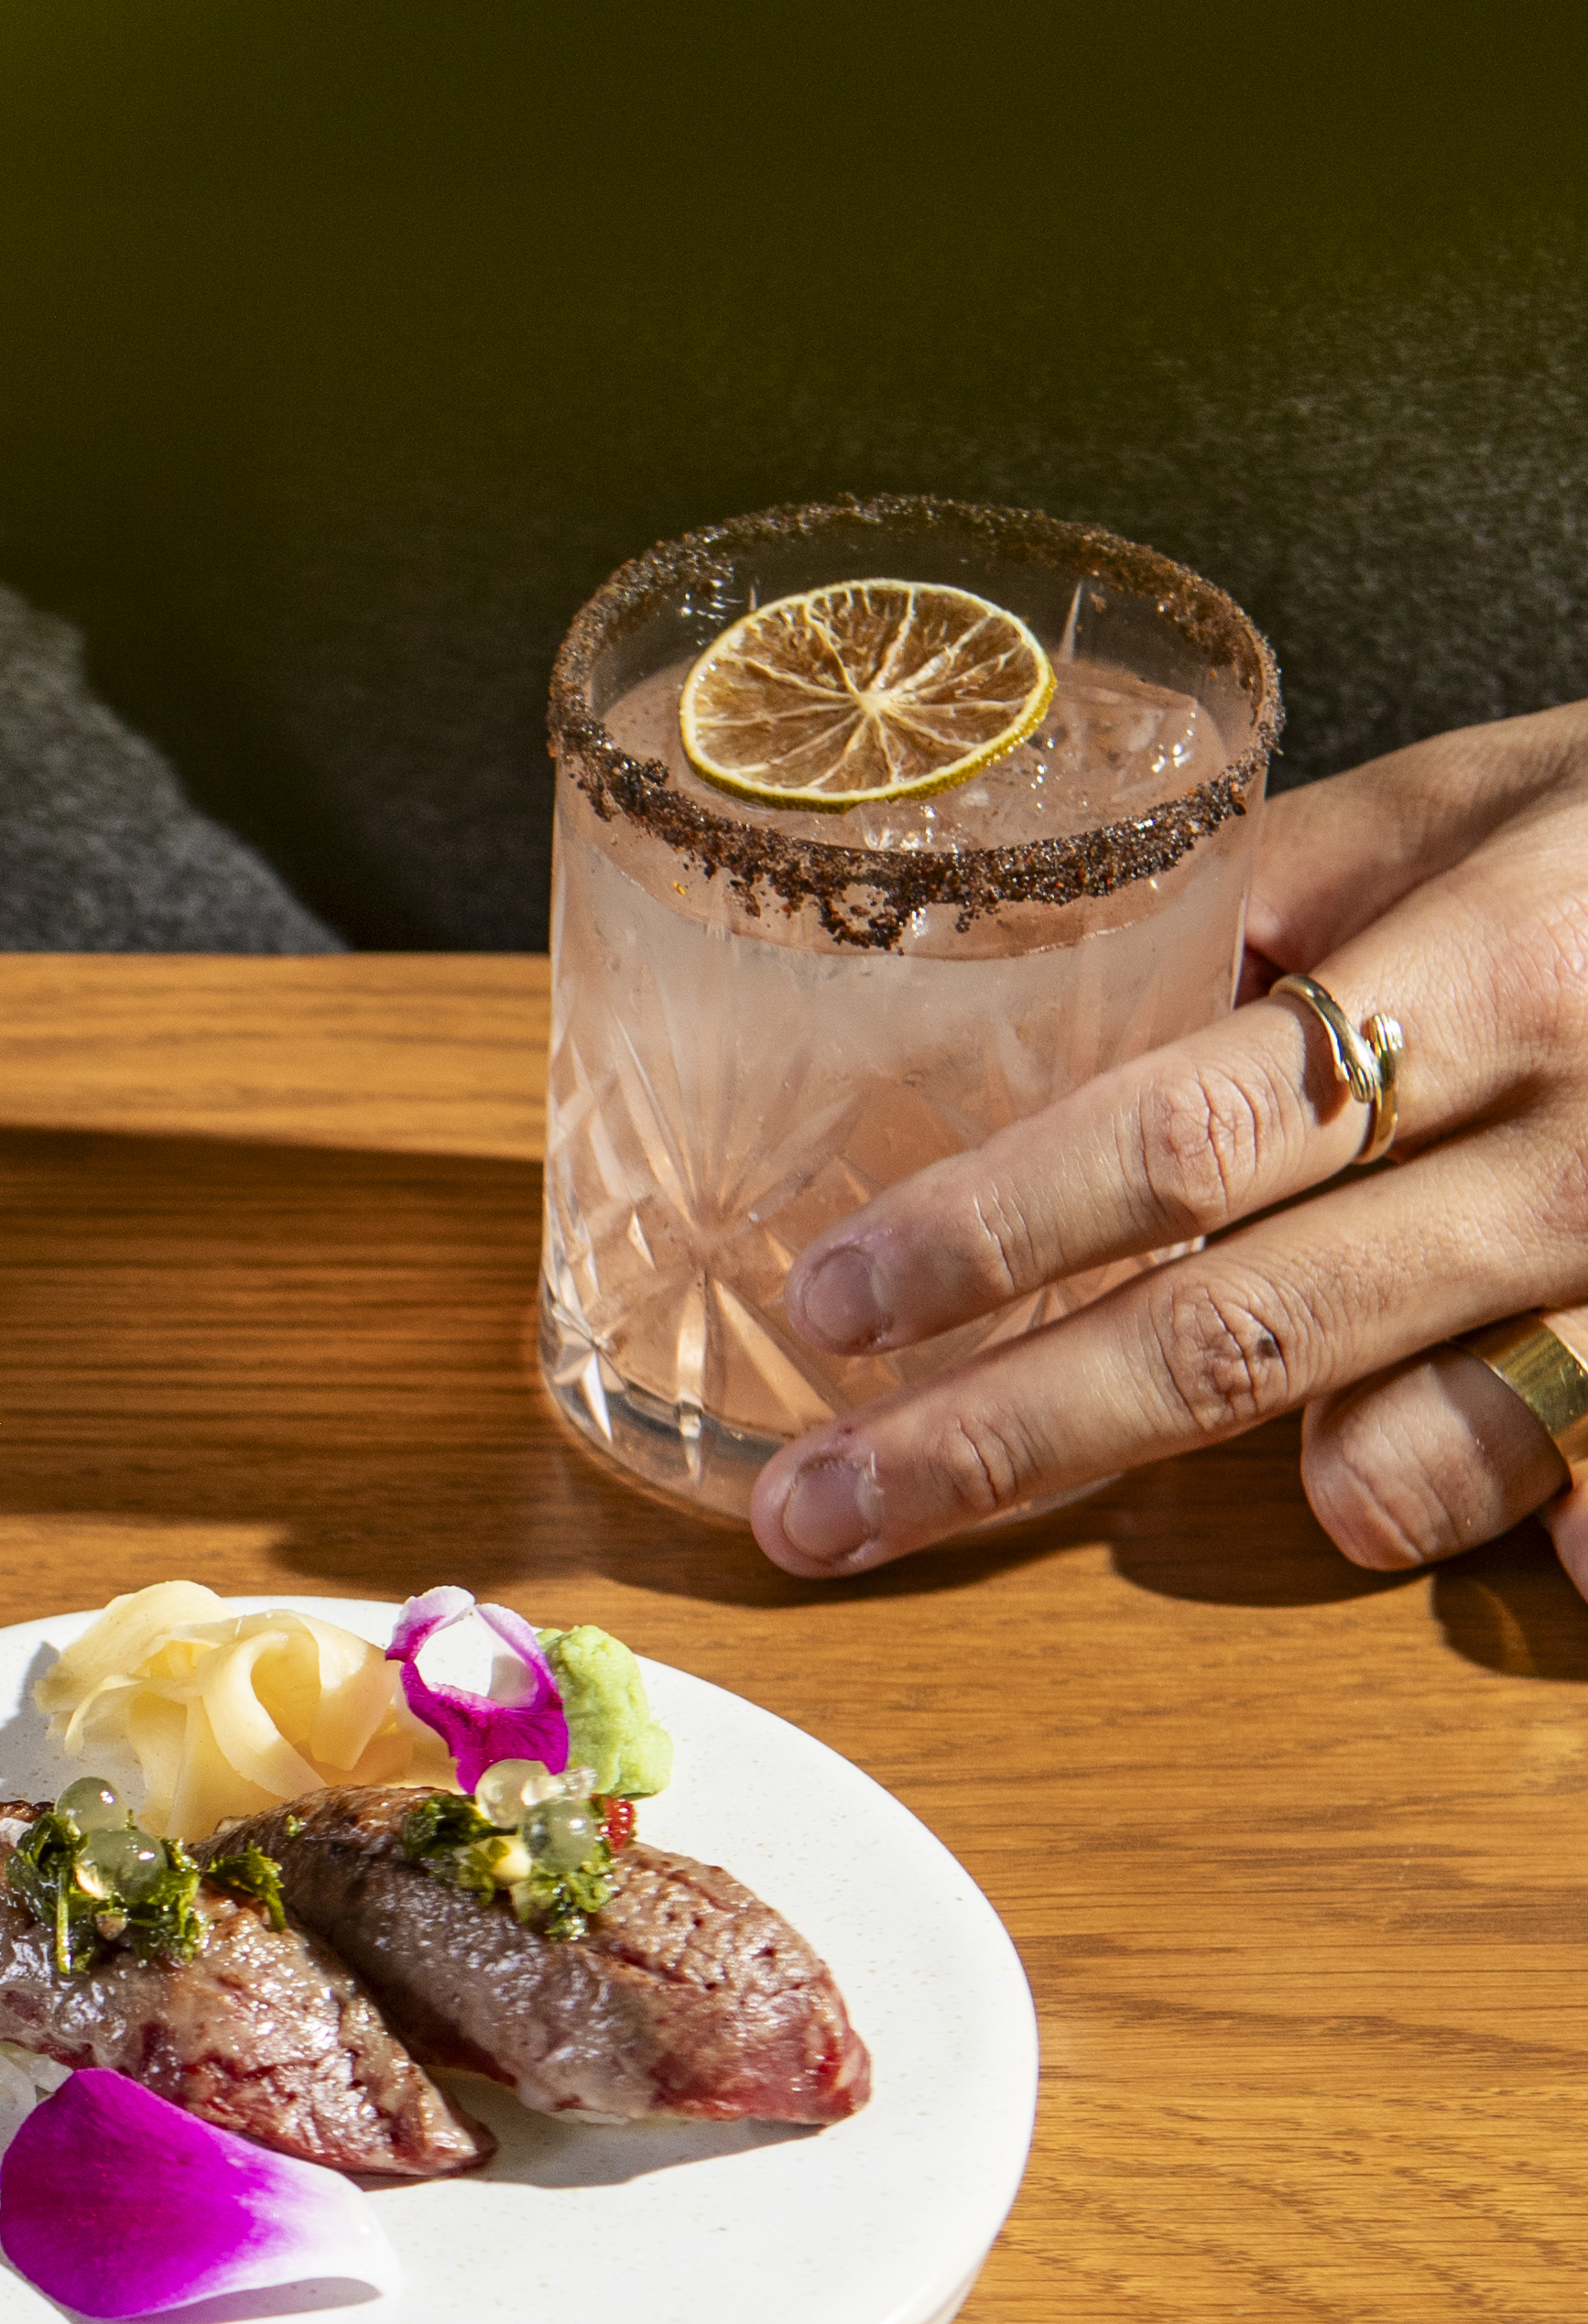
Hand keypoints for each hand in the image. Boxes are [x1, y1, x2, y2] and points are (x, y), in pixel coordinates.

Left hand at [747, 699, 1587, 1598]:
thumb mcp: (1521, 784)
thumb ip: (1304, 881)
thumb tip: (1090, 974)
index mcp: (1513, 969)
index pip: (1199, 1131)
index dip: (1003, 1227)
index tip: (834, 1297)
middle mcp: (1586, 1148)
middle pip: (1239, 1332)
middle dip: (1001, 1441)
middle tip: (814, 1519)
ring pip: (1414, 1464)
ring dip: (1271, 1489)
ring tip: (1155, 1466)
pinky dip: (1541, 1539)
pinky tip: (1528, 1532)